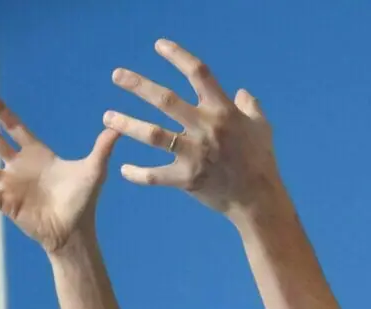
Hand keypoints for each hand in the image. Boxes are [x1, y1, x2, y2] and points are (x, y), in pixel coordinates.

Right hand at [0, 92, 118, 252]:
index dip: (1, 111)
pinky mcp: (7, 204)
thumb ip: (102, 148)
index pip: (14, 127)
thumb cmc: (83, 202)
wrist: (75, 232)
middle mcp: (20, 167)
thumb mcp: (94, 171)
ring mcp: (11, 185)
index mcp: (37, 155)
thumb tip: (118, 128)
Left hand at [103, 39, 281, 219]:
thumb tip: (241, 93)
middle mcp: (205, 128)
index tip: (158, 46)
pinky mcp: (187, 179)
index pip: (197, 73)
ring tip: (108, 118)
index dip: (177, 56)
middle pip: (165, 100)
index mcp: (222, 110)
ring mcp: (194, 154)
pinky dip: (138, 174)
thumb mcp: (262, 128)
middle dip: (138, 85)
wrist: (258, 200)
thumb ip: (250, 107)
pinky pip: (156, 176)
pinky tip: (123, 170)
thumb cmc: (262, 162)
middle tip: (116, 76)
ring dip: (127, 124)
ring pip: (153, 135)